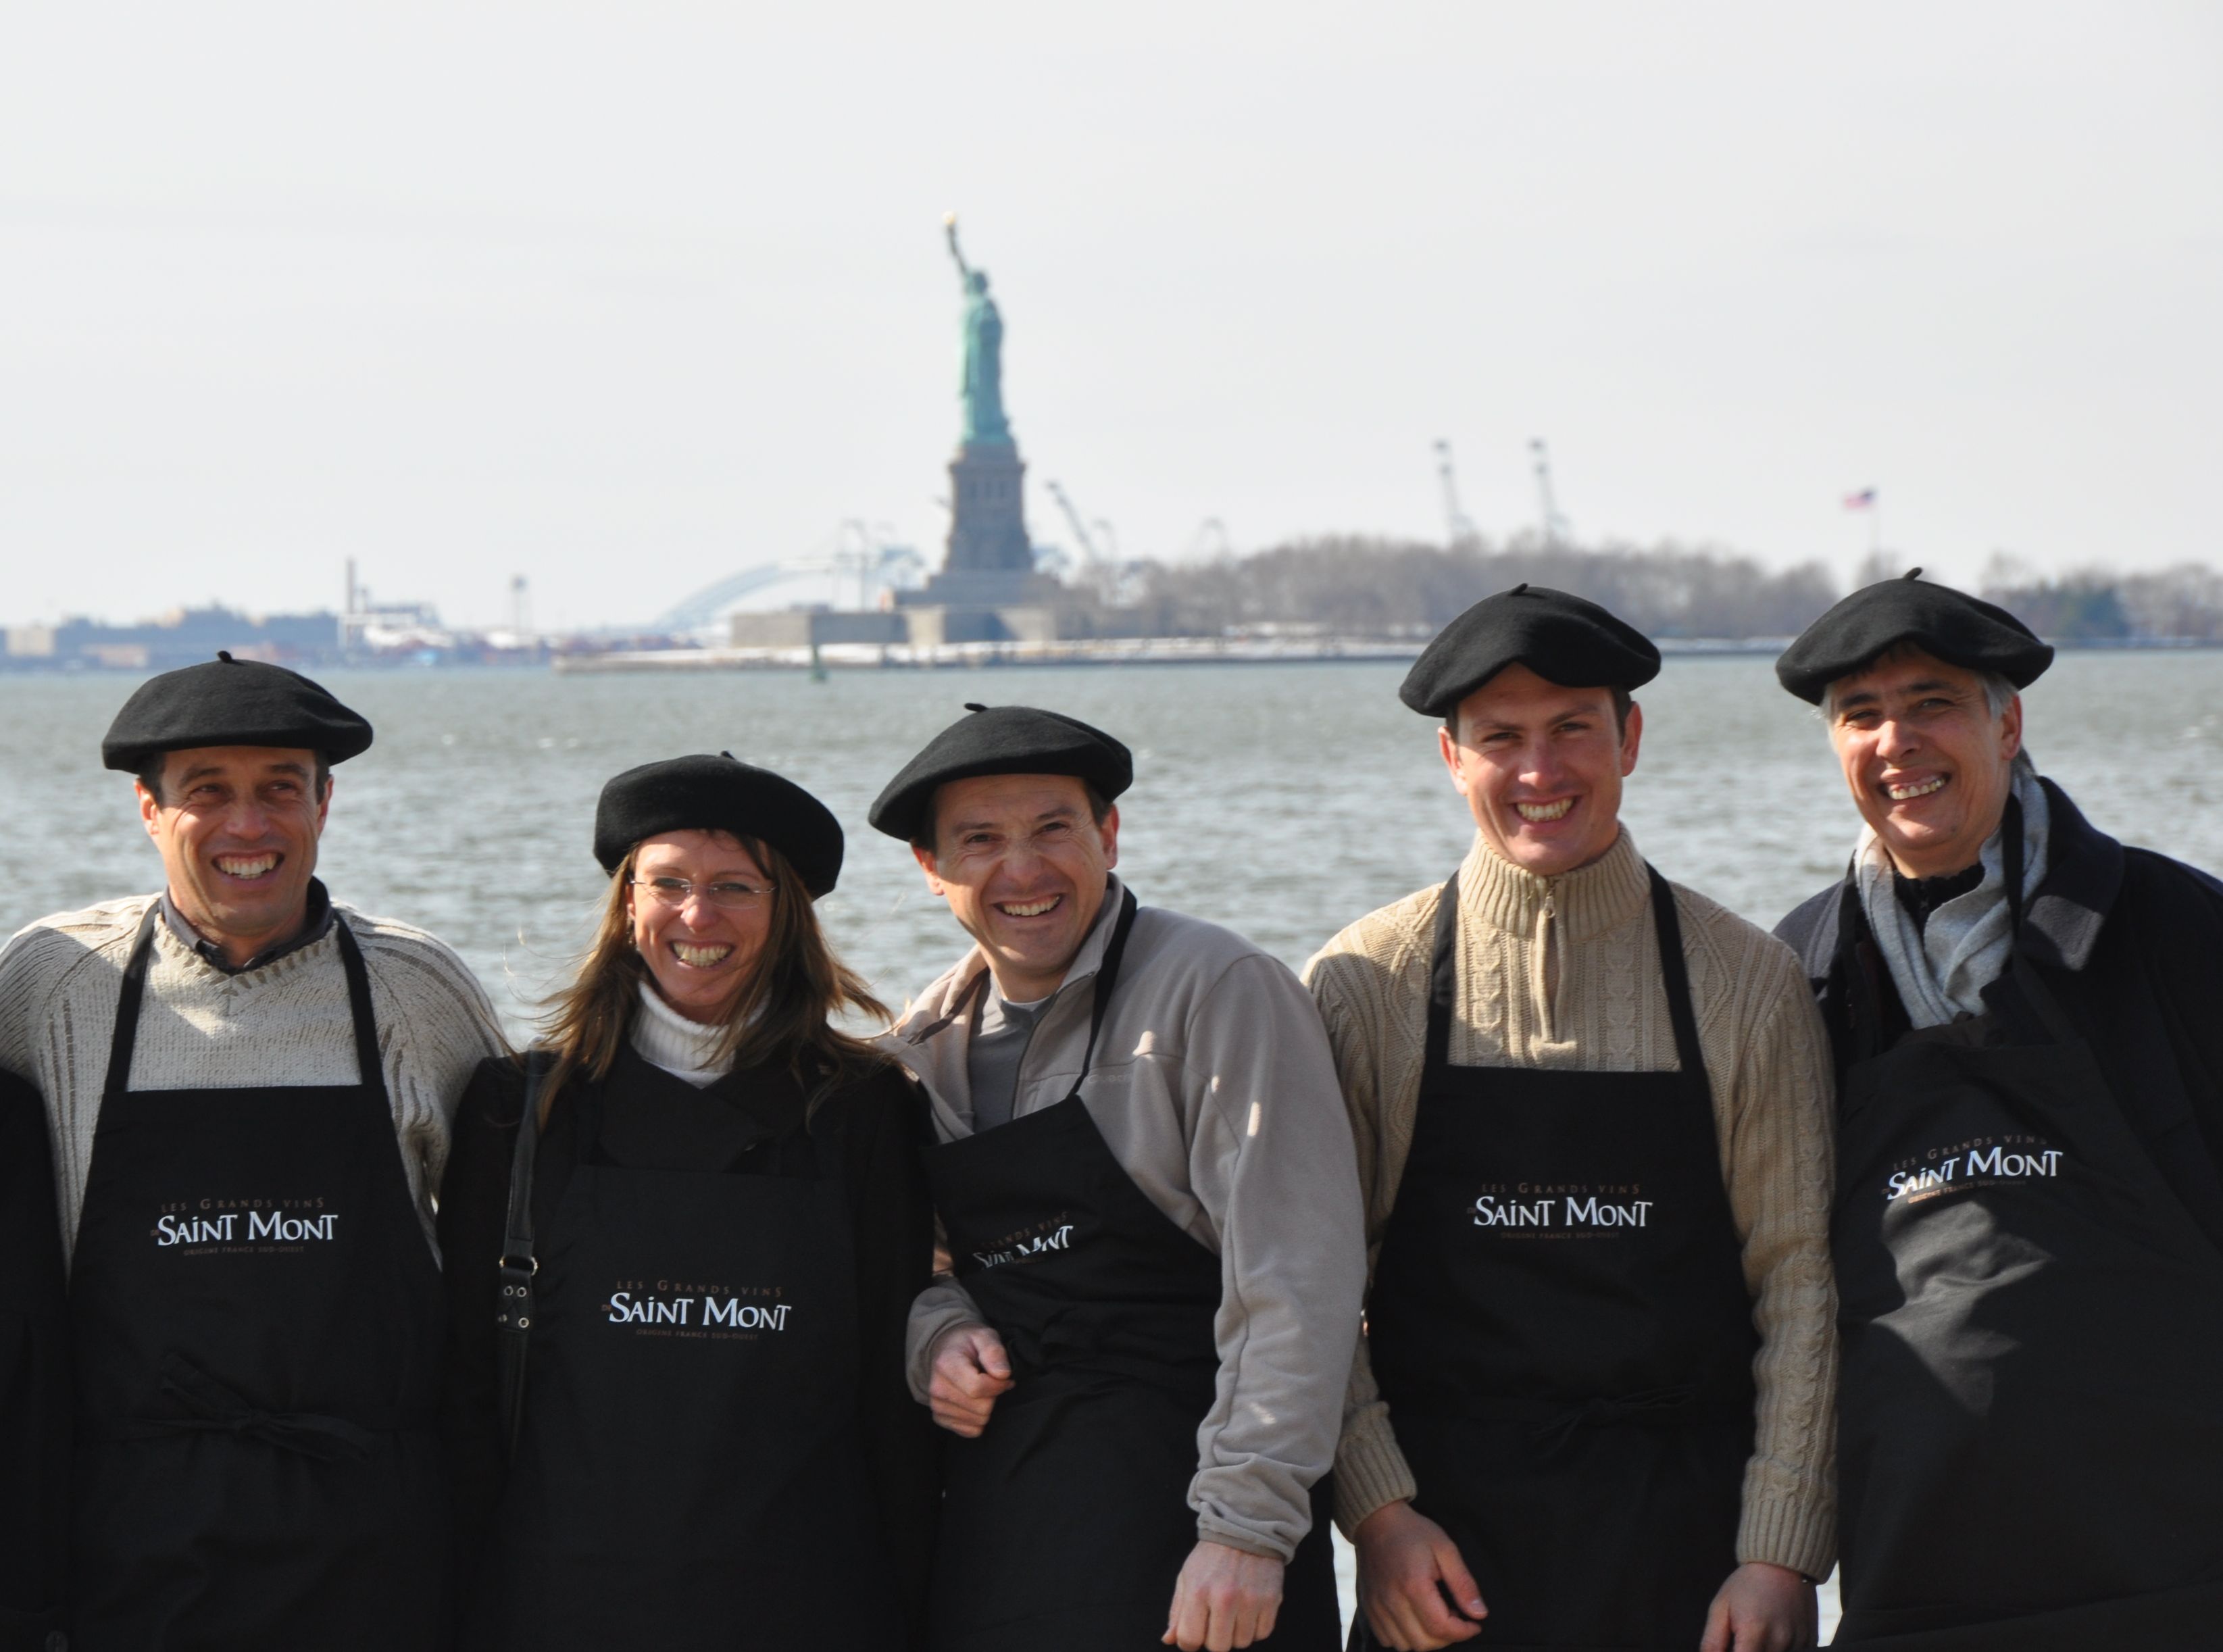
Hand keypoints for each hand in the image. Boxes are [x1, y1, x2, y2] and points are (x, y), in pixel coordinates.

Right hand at [925, 1323, 1012, 1436]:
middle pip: (981, 1408)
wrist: (947, 1350)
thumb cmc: (969, 1344)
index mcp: (946, 1365)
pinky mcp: (941, 1419)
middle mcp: (937, 1388)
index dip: (998, 1384)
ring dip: (987, 1407)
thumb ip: (994, 1351)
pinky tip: (975, 1401)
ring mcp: (937, 1406)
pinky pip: (972, 1431)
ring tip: (982, 1389)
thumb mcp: (984, 1336)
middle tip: (991, 1381)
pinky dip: (979, 1419)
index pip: (977, 1387)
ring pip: (978, 1421)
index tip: (1003, 1375)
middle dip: (994, 1396)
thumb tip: (1003, 1374)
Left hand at [1163, 1540, 1283, 1650]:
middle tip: (1215, 1620)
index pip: (1190, 1640)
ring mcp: (1250, 1600)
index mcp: (1198, 1591)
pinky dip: (1255, 1627)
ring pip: (1242, 1643)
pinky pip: (1262, 1633)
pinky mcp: (1271, 1600)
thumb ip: (1177, 1611)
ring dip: (1236, 1633)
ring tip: (1234, 1611)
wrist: (1246, 1528)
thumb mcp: (1187, 1576)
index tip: (1194, 1633)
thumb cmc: (1212, 1554)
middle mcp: (1225, 1598)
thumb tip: (1169, 1639)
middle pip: (1218, 1647)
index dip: (1189, 1641)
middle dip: (1214, 1638)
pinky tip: (1249, 1609)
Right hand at [1354, 1500, 1484, 1648]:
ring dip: (1425, 1639)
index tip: (1474, 1623)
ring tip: (1434, 1618)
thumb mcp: (1445, 1549)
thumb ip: (1463, 1583)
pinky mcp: (1368, 1608)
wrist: (1376, 1521)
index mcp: (1414, 1585)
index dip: (1464, 1632)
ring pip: (1405, 1645)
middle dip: (1447, 1637)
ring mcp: (1377, 1607)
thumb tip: (1479, 1613)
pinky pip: (1387, 1639)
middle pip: (1424, 1643)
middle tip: (1454, 1617)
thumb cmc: (1413, 1532)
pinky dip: (1404, 1637)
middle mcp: (1392, 1601)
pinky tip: (1413, 1620)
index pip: (1442, 1628)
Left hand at [1699, 1562, 1815, 1651]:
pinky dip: (1781, 1648)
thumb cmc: (1746, 1585)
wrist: (1782, 1565)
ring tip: (1759, 1632)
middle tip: (1742, 1638)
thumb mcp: (1720, 1607)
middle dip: (1748, 1651)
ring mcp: (1798, 1641)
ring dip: (1765, 1650)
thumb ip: (1713, 1641)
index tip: (1733, 1647)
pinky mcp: (1809, 1640)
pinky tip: (1774, 1633)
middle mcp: (1779, 1639)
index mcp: (1753, 1631)